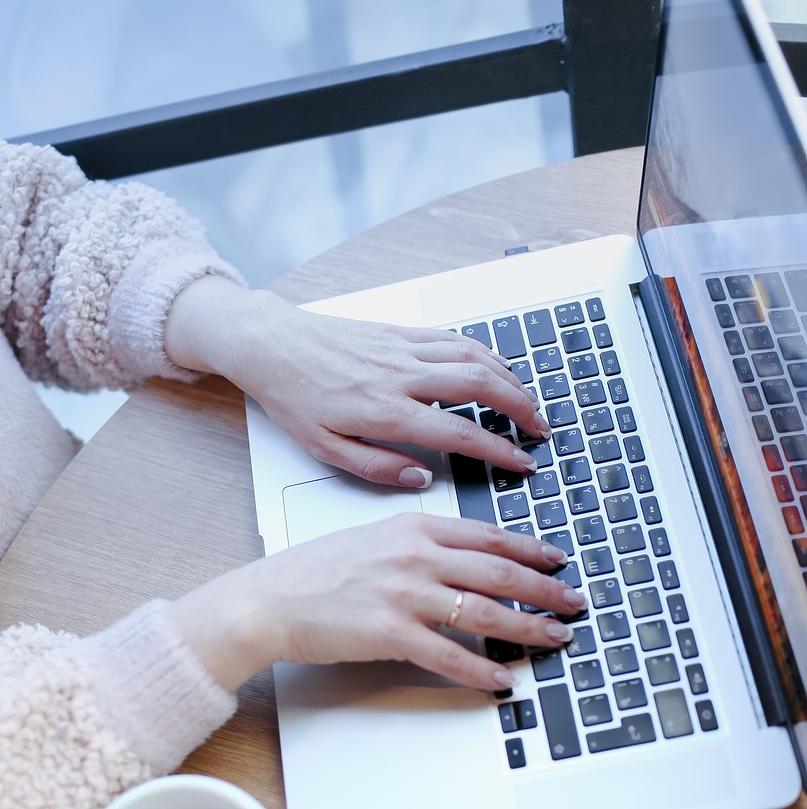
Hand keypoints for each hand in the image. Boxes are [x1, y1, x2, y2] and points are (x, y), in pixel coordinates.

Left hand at [165, 277, 550, 487]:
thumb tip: (422, 477)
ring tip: (529, 401)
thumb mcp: (325, 450)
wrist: (269, 345)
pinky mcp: (400, 331)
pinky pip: (454, 339)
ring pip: (474, 356)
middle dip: (520, 408)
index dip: (498, 450)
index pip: (458, 432)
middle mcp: (401, 375)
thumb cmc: (292, 399)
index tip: (521, 463)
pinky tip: (496, 368)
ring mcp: (404, 348)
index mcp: (385, 412)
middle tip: (540, 430)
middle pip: (480, 386)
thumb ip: (378, 468)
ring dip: (510, 378)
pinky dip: (484, 353)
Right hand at [169, 516, 586, 693]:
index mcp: (413, 528)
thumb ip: (417, 542)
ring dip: (528, 628)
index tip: (556, 561)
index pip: (488, 536)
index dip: (530, 550)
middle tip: (573, 602)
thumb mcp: (372, 538)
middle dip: (544, 590)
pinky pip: (450, 656)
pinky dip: (481, 671)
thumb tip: (461, 557)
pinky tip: (502, 679)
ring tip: (554, 639)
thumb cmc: (313, 571)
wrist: (269, 599)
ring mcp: (404, 595)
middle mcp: (415, 557)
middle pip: (499, 572)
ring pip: (484, 613)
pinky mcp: (390, 634)